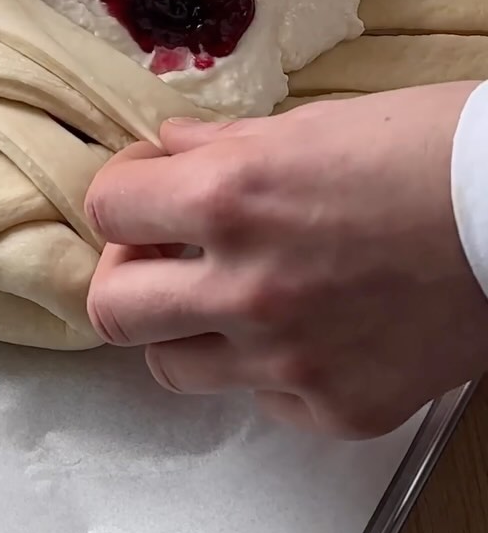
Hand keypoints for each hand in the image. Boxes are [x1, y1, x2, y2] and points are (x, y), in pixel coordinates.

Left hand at [85, 82, 487, 436]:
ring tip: (228, 293)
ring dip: (185, 326)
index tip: (143, 189)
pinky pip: (263, 398)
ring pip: (174, 367)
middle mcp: (246, 287)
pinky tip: (305, 325)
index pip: (108, 208)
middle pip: (113, 308)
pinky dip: (268, 365)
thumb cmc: (425, 150)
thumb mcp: (311, 124)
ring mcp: (289, 360)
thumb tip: (171, 150)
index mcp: (230, 196)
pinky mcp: (337, 408)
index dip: (122, 192)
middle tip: (158, 252)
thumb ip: (224, 145)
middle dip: (126, 271)